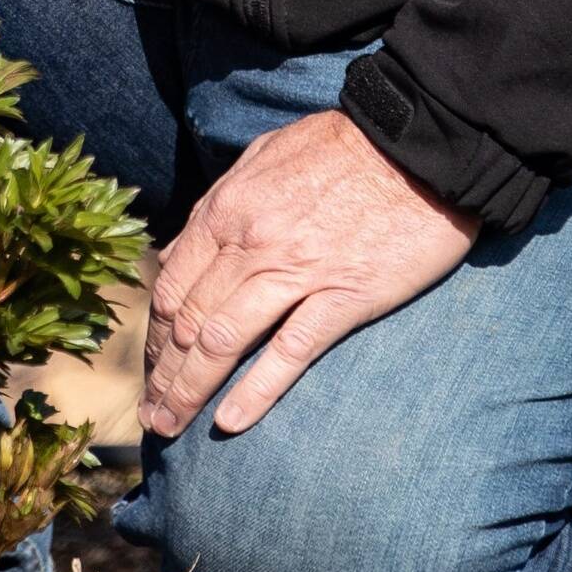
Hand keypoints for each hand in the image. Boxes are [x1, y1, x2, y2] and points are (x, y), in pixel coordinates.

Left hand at [142, 108, 474, 438]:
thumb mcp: (262, 158)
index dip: (154, 337)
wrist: (418, 143)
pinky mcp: (344, 296)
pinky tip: (230, 422)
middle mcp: (250, 245)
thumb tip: (180, 250)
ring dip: (191, 392)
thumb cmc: (342, 145)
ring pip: (223, 342)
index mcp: (227, 211)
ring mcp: (297, 273)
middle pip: (188, 323)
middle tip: (152, 415)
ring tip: (173, 427)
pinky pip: (289, 351)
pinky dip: (256, 390)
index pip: (171, 289)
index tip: (153, 369)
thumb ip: (219, 205)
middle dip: (163, 376)